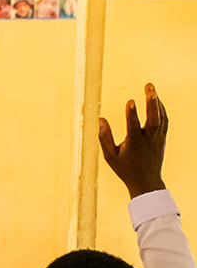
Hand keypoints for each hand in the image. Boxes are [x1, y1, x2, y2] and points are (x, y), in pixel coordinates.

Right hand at [99, 83, 167, 198]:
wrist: (146, 181)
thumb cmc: (125, 168)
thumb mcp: (109, 156)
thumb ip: (104, 137)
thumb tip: (101, 119)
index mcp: (134, 145)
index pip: (134, 126)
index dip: (132, 113)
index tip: (130, 100)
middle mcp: (149, 140)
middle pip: (154, 118)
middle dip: (152, 101)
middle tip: (149, 86)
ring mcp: (158, 139)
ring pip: (161, 117)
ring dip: (157, 101)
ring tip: (150, 88)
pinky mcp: (162, 138)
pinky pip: (165, 120)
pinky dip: (161, 109)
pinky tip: (156, 100)